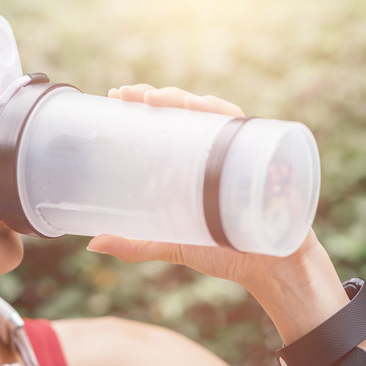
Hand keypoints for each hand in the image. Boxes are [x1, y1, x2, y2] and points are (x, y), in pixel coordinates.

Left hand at [87, 84, 347, 340]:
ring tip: (154, 98)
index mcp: (194, 165)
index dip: (144, 104)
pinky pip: (244, 127)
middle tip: (126, 94)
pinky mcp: (262, 157)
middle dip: (157, 96)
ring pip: (212, 111)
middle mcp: (217, 151)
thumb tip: (93, 244)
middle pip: (187, 111)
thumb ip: (136, 245)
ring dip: (184, 99)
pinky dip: (224, 114)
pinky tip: (201, 107)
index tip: (116, 96)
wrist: (273, 271)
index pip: (168, 123)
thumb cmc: (226, 254)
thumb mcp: (172, 246)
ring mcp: (240, 151)